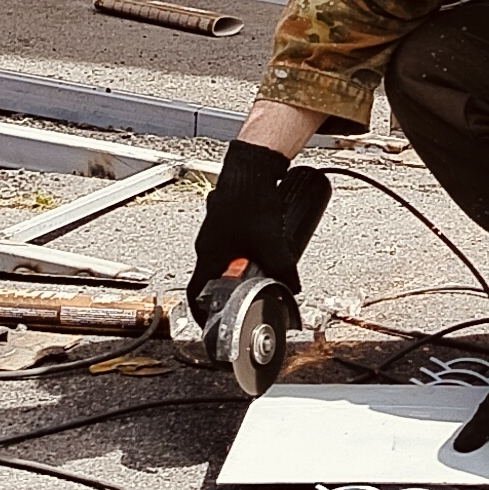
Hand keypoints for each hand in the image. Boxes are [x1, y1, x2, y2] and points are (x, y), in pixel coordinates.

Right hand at [187, 139, 330, 314]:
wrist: (250, 167)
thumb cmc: (248, 198)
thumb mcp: (270, 242)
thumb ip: (283, 268)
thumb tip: (292, 286)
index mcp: (208, 255)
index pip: (196, 294)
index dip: (202, 313)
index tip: (210, 323)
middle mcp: (207, 245)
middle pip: (215, 278)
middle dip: (234, 288)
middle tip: (251, 292)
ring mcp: (216, 232)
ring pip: (227, 260)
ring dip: (244, 268)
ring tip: (264, 265)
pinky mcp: (228, 222)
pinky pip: (235, 244)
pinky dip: (248, 250)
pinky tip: (265, 244)